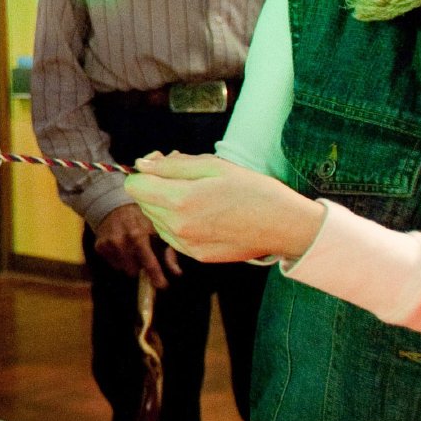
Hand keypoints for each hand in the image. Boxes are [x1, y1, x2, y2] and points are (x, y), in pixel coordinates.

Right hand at [90, 201, 177, 290]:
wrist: (113, 206)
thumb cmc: (140, 219)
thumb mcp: (157, 230)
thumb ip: (168, 252)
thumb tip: (177, 272)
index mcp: (138, 235)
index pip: (148, 262)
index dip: (156, 276)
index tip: (162, 286)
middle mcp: (121, 241)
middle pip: (134, 271)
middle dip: (141, 267)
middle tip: (143, 256)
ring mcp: (108, 245)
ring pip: (124, 269)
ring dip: (130, 264)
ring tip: (131, 249)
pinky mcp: (99, 247)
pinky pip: (114, 265)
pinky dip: (120, 260)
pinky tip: (121, 247)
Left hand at [123, 152, 326, 263]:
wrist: (285, 226)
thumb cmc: (254, 190)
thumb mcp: (214, 166)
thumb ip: (173, 166)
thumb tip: (142, 164)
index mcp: (180, 200)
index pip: (134, 186)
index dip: (146, 172)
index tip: (164, 164)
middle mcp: (178, 227)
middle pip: (143, 202)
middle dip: (156, 185)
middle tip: (187, 175)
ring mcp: (186, 245)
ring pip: (156, 219)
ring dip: (167, 204)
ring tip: (199, 194)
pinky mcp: (197, 256)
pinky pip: (172, 235)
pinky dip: (179, 221)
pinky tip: (204, 213)